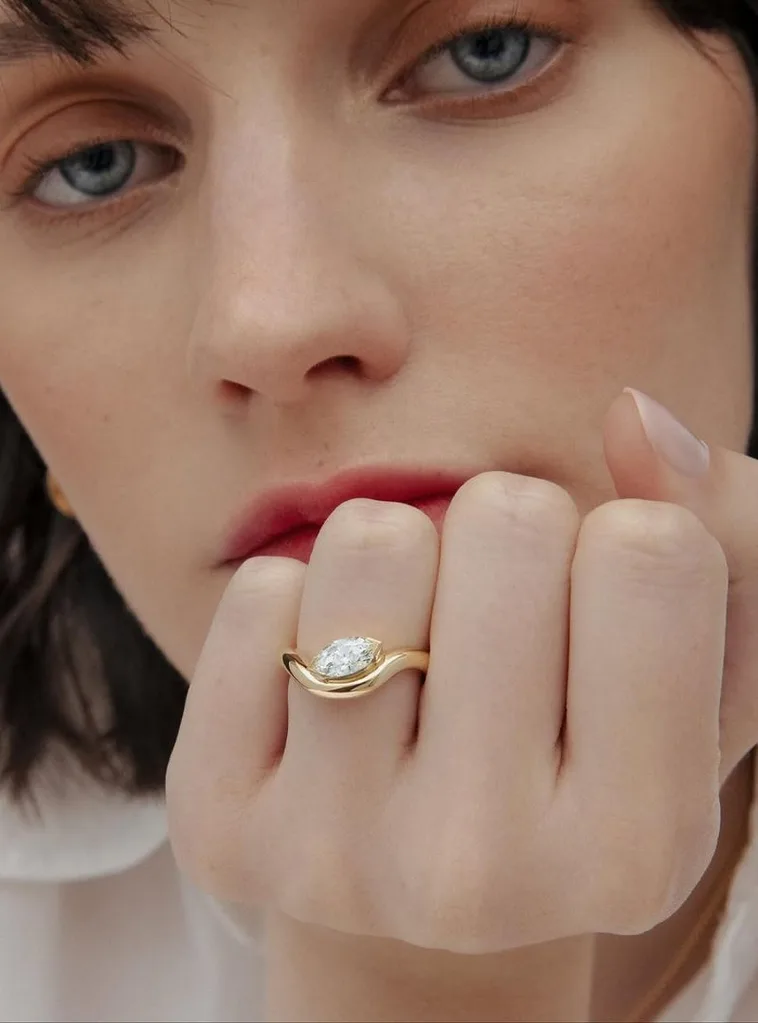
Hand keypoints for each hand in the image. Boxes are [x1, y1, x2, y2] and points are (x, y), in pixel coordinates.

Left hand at [166, 389, 751, 954]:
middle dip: (512, 536)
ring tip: (418, 641)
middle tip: (498, 630)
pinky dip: (303, 598)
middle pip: (507, 519)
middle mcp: (480, 870)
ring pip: (373, 536)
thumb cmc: (579, 764)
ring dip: (406, 551)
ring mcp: (335, 854)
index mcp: (635, 844)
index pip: (652, 549)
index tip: (597, 613)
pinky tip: (331, 679)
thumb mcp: (704, 668)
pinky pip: (258, 591)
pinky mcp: (224, 824)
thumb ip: (727, 530)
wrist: (429, 901)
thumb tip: (635, 416)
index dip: (628, 543)